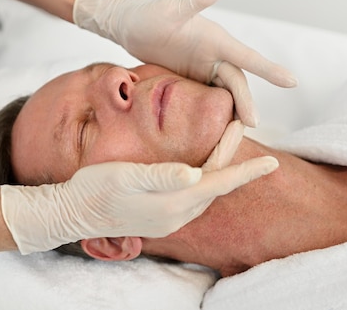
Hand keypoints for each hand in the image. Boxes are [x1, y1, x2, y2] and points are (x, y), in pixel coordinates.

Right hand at [0, 121, 277, 253]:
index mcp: (172, 204)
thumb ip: (162, 176)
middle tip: (239, 126)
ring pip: (206, 191)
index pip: (219, 184)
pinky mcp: (161, 218)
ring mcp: (169, 219)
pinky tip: (203, 167)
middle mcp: (176, 215)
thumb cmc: (96, 189)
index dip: (246, 170)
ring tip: (225, 140)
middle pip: (215, 184)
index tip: (272, 162)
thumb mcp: (125, 176)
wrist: (73, 213)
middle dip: (232, 158)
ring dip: (219, 168)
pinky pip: (193, 197)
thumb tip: (195, 174)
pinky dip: (205, 179)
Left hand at [73, 0, 296, 126]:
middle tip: (251, 125)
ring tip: (234, 136)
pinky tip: (214, 132)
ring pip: (225, 95)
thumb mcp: (173, 8)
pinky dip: (215, 115)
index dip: (269, 70)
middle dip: (246, 103)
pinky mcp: (192, 82)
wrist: (131, 28)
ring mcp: (204, 71)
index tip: (292, 82)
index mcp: (217, 41)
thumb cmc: (151, 14)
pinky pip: (207, 101)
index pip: (247, 57)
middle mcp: (215, 57)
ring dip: (233, 113)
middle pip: (236, 84)